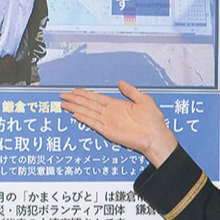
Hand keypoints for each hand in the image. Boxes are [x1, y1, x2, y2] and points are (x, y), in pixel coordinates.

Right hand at [60, 81, 176, 166]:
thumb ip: (130, 90)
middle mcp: (110, 113)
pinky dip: (84, 118)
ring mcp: (108, 122)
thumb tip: (121, 82)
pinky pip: (93, 123)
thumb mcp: (143, 99)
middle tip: (63, 95)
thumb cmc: (153, 121)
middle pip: (88, 104)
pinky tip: (75, 114)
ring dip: (75, 108)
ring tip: (64, 104)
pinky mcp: (108, 131)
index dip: (84, 94)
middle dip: (75, 99)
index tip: (74, 90)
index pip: (96, 98)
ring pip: (87, 112)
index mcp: (117, 105)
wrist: (156, 136)